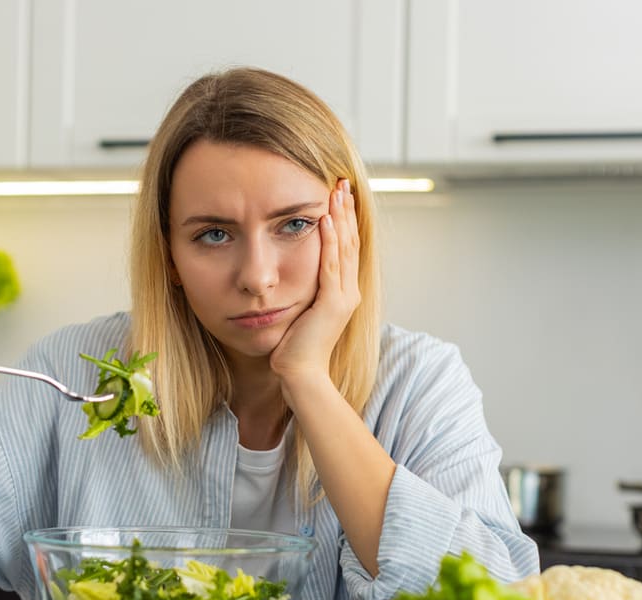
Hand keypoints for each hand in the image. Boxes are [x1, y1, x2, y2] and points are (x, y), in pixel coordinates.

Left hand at [270, 178, 360, 387]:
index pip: (346, 248)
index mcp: (344, 292)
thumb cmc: (294, 348)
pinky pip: (330, 265)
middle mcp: (349, 291)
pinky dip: (328, 241)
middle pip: (350, 242)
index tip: (338, 195)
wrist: (300, 374)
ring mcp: (344, 297)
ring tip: (336, 192)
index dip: (344, 220)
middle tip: (342, 182)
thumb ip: (303, 290)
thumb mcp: (301, 311)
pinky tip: (324, 220)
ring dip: (340, 218)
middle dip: (346, 210)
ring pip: (344, 248)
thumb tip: (290, 271)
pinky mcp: (332, 303)